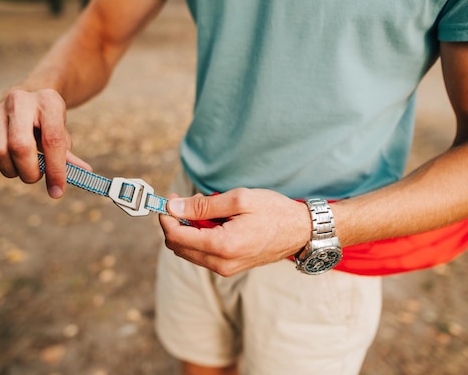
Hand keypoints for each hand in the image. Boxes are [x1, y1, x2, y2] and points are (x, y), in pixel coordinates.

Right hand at [0, 88, 91, 197]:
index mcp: (48, 102)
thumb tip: (82, 174)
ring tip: (19, 168)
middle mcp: (19, 100)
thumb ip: (68, 156)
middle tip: (34, 176)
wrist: (27, 98)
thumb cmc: (47, 122)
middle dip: (29, 172)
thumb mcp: (62, 133)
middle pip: (19, 146)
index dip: (55, 169)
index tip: (57, 191)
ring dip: (10, 171)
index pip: (52, 140)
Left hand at [159, 188, 311, 275]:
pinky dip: (199, 237)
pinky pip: (202, 254)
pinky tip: (212, 220)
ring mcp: (225, 268)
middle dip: (175, 223)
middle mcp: (221, 263)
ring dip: (187, 230)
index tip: (169, 200)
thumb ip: (203, 206)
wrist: (300, 231)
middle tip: (183, 201)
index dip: (166, 218)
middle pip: (178, 247)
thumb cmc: (274, 212)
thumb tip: (174, 207)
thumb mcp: (239, 199)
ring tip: (203, 208)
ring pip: (189, 251)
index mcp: (222, 246)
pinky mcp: (229, 267)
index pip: (176, 237)